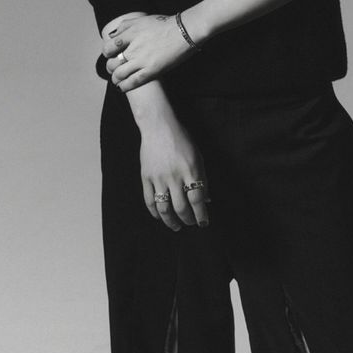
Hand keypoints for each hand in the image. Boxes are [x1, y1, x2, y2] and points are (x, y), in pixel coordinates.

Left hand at [103, 14, 197, 91]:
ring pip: (120, 74)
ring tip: (117, 80)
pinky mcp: (151, 70)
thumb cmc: (165, 24)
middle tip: (113, 69)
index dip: (107, 53)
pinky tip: (122, 87)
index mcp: (130, 34)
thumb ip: (125, 25)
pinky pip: (133, 81)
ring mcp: (142, 60)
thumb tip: (112, 35)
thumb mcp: (142, 19)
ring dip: (116, 78)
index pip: (109, 47)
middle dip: (110, 67)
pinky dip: (124, 86)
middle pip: (113, 62)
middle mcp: (133, 47)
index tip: (110, 56)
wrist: (184, 31)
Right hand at [138, 106, 209, 230]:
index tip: (204, 223)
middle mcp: (174, 175)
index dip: (201, 215)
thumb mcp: (197, 156)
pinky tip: (160, 216)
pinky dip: (155, 212)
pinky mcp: (146, 177)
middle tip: (191, 223)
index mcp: (190, 169)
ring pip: (164, 208)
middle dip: (188, 219)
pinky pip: (149, 200)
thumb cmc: (181, 139)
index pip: (197, 199)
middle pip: (181, 207)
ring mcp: (159, 177)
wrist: (158, 126)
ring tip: (177, 226)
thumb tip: (206, 200)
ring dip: (171, 221)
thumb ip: (202, 178)